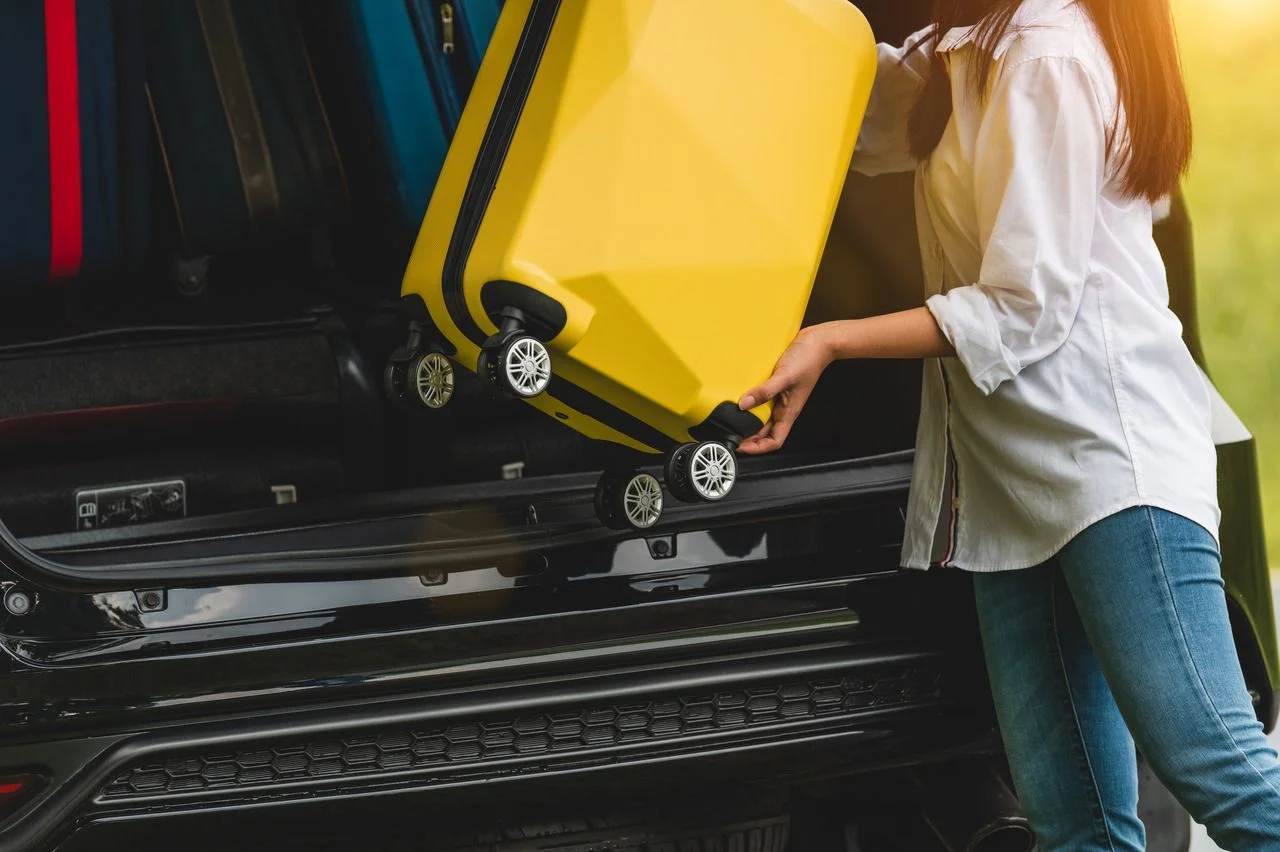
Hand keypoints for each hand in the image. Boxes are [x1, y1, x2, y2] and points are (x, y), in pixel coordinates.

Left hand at [737, 326, 832, 454]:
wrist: (818, 342)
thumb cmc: (808, 360)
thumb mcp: (784, 376)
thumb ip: (764, 391)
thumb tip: (744, 404)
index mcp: (789, 412)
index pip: (774, 441)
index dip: (757, 448)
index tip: (740, 447)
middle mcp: (784, 408)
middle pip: (765, 432)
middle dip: (748, 436)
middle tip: (730, 434)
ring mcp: (781, 398)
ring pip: (762, 417)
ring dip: (748, 421)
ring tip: (732, 419)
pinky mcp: (777, 387)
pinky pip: (762, 400)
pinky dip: (751, 402)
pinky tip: (741, 398)